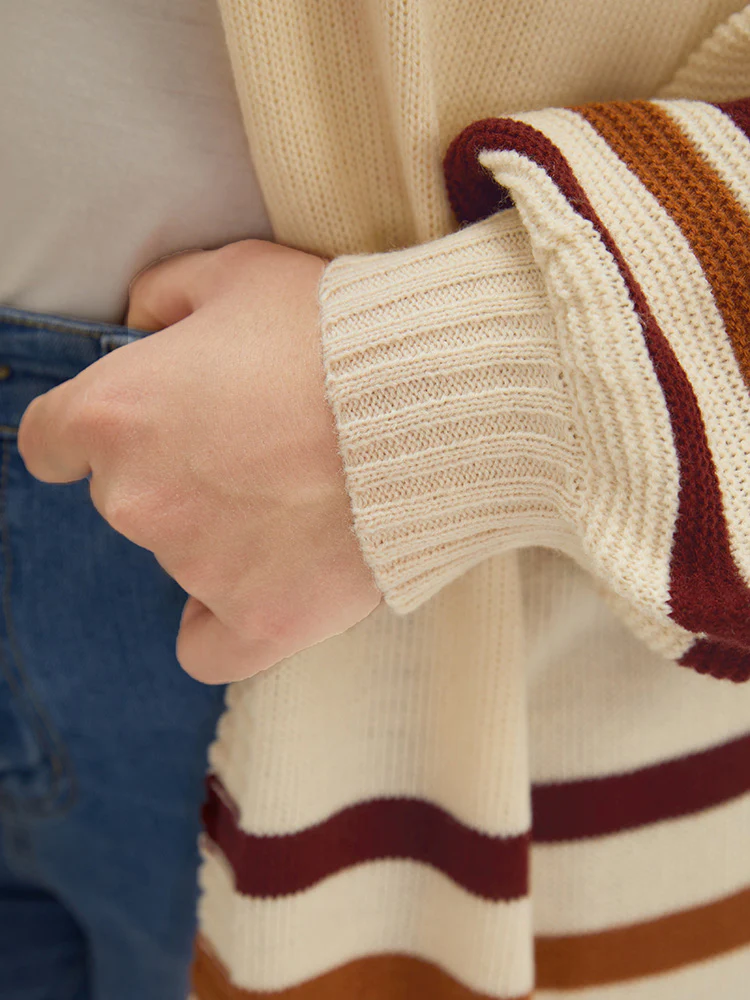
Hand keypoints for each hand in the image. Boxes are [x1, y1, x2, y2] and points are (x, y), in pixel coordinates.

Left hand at [17, 241, 382, 682]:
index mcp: (115, 414)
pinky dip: (225, 622)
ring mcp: (198, 568)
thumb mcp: (240, 271)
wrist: (439, 402)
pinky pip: (209, 648)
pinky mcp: (262, 621)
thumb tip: (142, 324)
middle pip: (125, 499)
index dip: (89, 432)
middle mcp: (137, 500)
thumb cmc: (338, 330)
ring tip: (301, 493)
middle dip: (174, 473)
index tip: (133, 430)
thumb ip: (165, 294)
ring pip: (179, 559)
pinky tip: (260, 587)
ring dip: (219, 531)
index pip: (50, 443)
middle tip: (255, 445)